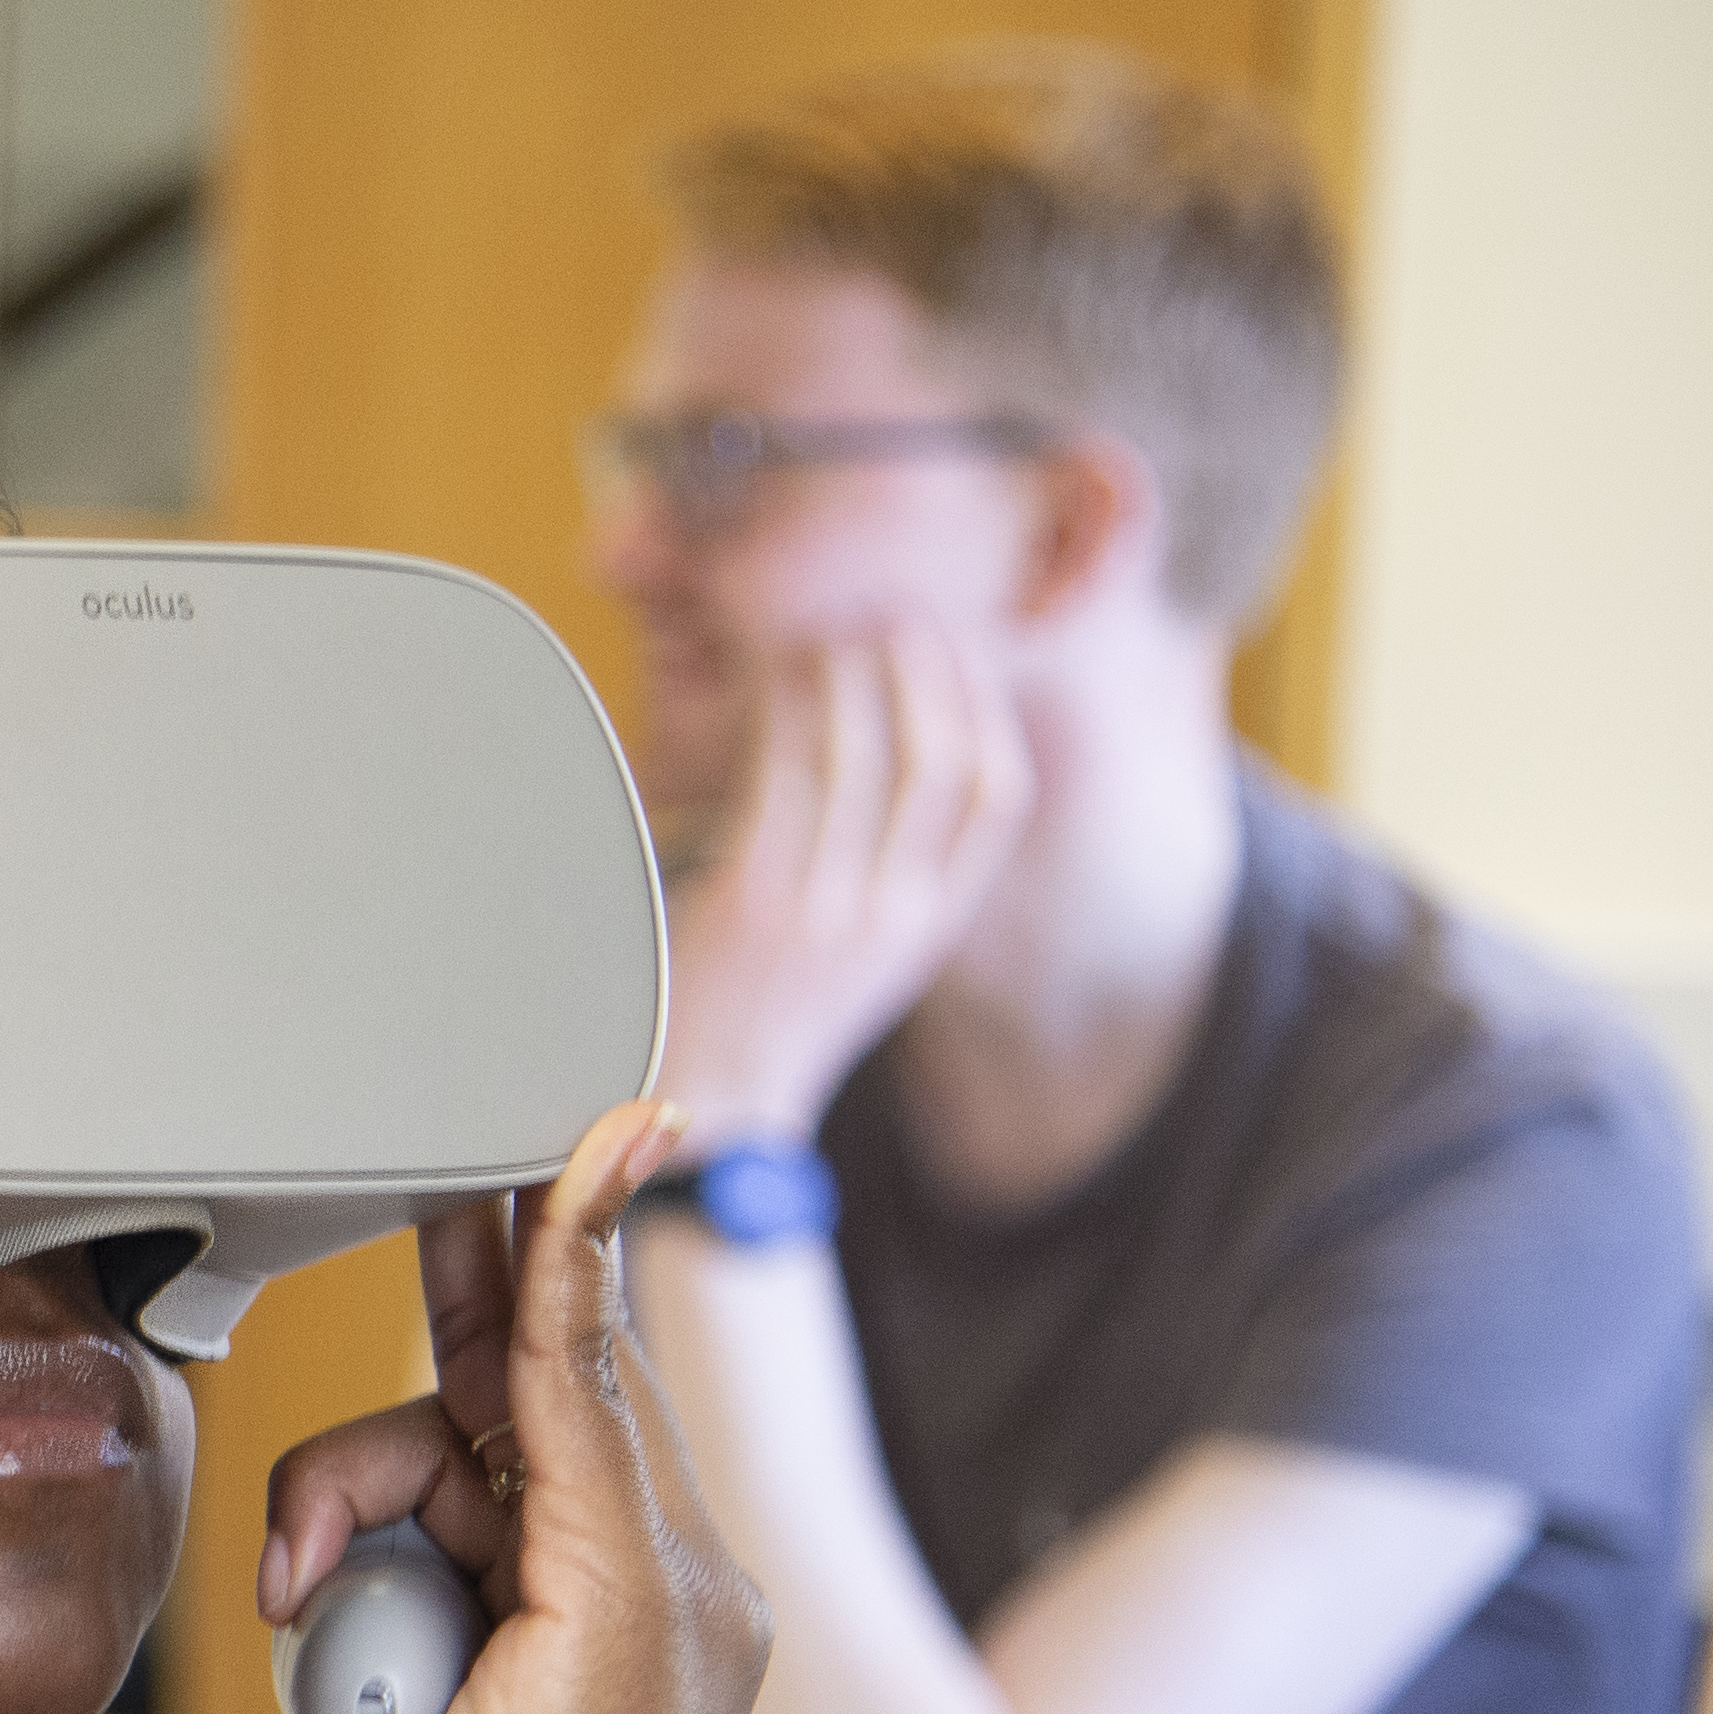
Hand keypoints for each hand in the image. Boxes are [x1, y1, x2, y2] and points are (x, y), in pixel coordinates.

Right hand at [250, 1101, 768, 1713]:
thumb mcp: (607, 1596)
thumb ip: (587, 1396)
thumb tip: (604, 1206)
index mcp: (669, 1559)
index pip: (593, 1350)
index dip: (548, 1239)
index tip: (530, 1121)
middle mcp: (577, 1589)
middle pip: (463, 1407)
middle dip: (407, 1386)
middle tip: (376, 1210)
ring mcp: (472, 1644)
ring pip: (370, 1492)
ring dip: (331, 1533)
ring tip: (318, 1619)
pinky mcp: (378, 1696)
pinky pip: (320, 1584)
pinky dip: (305, 1613)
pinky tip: (313, 1669)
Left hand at [653, 627, 1030, 1144]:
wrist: (713, 1103)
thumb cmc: (777, 1013)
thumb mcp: (867, 952)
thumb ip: (896, 877)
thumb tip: (899, 771)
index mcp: (933, 925)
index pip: (999, 798)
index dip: (986, 708)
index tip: (959, 647)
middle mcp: (894, 913)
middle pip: (943, 759)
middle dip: (925, 670)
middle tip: (892, 611)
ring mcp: (829, 907)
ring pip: (864, 754)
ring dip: (849, 674)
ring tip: (829, 627)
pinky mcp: (756, 900)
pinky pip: (783, 776)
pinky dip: (782, 711)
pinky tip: (772, 675)